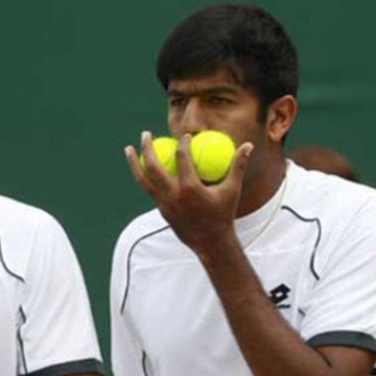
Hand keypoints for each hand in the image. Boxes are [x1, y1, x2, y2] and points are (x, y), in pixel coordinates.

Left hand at [125, 131, 252, 252]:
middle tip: (145, 134)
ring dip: (134, 163)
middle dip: (147, 148)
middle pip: (153, 166)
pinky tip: (140, 167)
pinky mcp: (160, 209)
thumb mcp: (232, 190)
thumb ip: (238, 166)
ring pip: (143, 179)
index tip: (184, 136)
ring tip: (128, 148)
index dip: (182, 143)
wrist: (209, 242)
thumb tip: (247, 145)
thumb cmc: (223, 214)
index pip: (182, 158)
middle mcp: (173, 195)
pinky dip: (142, 176)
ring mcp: (164, 203)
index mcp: (190, 188)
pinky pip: (148, 189)